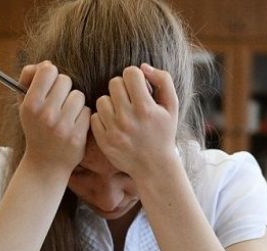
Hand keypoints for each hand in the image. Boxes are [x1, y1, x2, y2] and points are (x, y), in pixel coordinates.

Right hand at [18, 61, 90, 173]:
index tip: (50, 84)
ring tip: (66, 115)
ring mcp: (62, 126)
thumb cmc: (36, 128)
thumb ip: (29, 79)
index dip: (51, 74)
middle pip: (66, 80)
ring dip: (74, 103)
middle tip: (58, 102)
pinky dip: (81, 117)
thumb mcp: (25, 105)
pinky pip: (86, 112)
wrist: (45, 164)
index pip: (48, 70)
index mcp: (31, 104)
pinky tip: (73, 126)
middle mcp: (45, 115)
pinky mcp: (77, 136)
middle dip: (64, 89)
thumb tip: (46, 63)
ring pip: (78, 96)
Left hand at [90, 64, 179, 178]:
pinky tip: (114, 124)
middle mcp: (128, 118)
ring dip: (111, 103)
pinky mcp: (104, 140)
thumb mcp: (172, 106)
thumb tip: (143, 67)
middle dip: (123, 88)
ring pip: (102, 99)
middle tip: (129, 99)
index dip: (135, 77)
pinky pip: (94, 117)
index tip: (139, 87)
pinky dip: (103, 118)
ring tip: (121, 112)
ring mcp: (114, 130)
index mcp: (145, 108)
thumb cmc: (164, 133)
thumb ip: (163, 80)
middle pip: (114, 83)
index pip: (130, 73)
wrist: (154, 166)